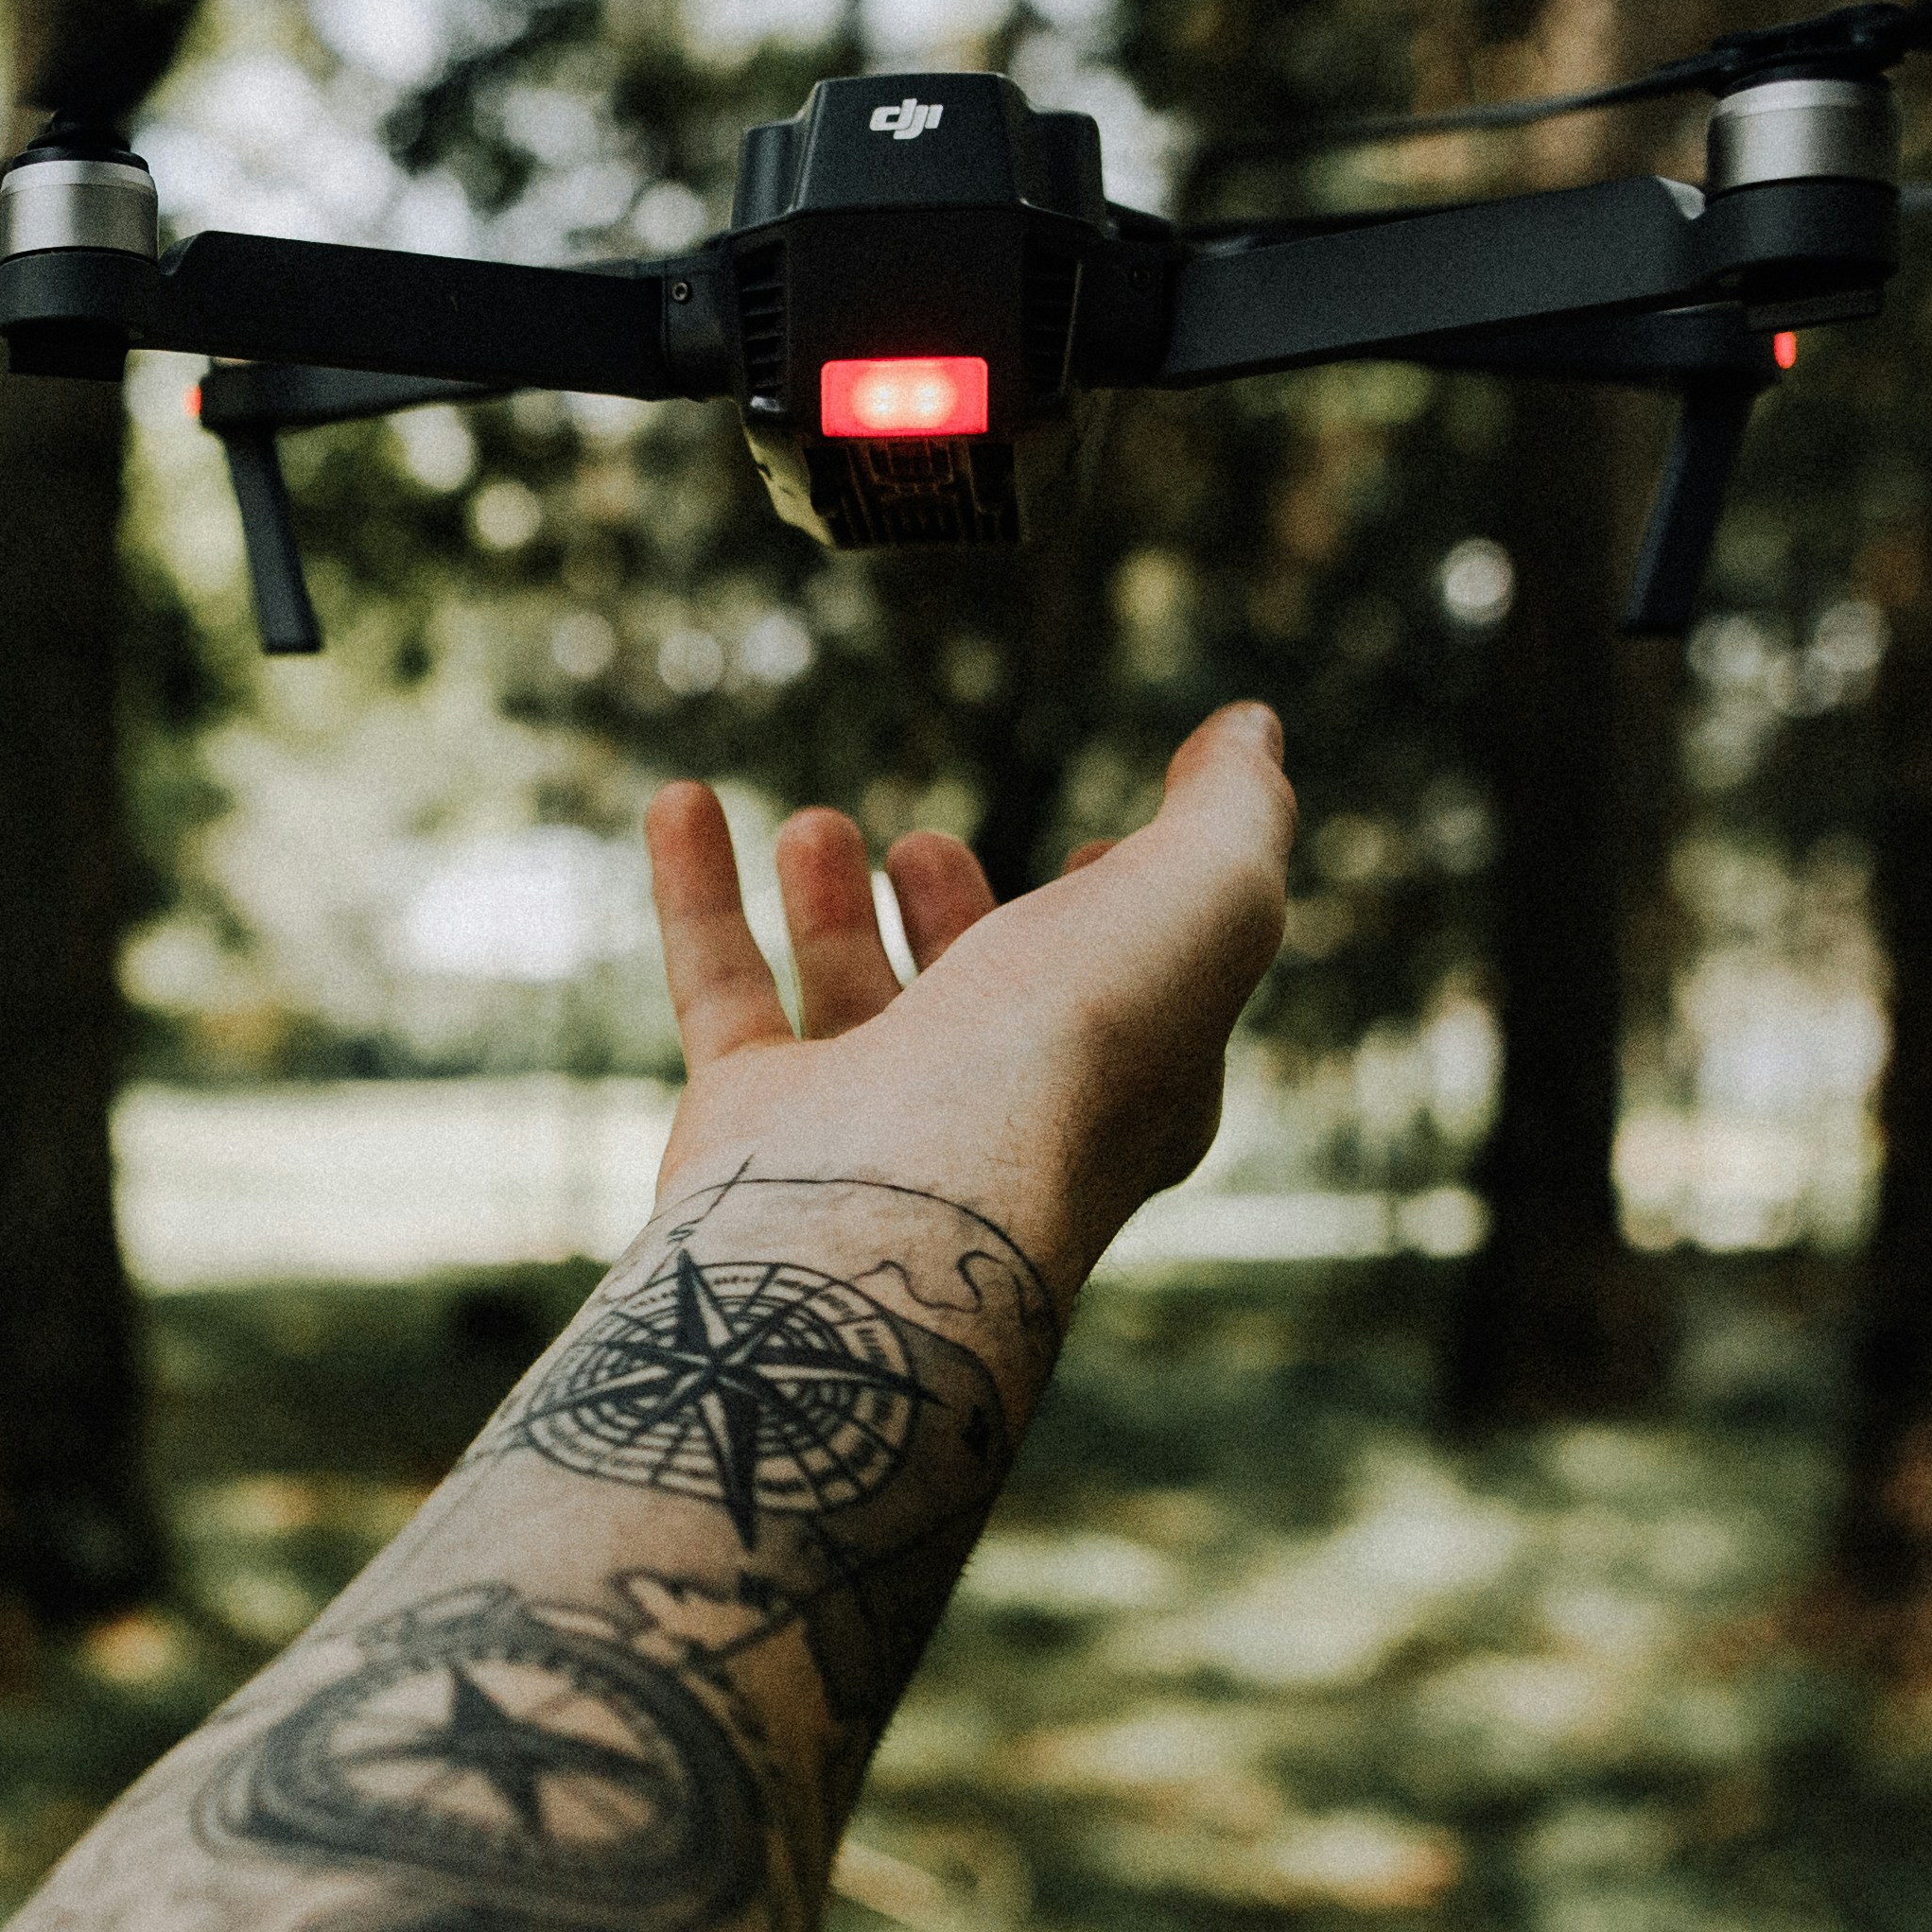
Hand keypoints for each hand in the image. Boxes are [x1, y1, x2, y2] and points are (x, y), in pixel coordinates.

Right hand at [638, 702, 1294, 1283]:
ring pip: (849, 1003)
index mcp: (1130, 1087)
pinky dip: (698, 892)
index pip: (1136, 993)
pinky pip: (717, 987)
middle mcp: (1000, 1117)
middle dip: (958, 909)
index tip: (1097, 849)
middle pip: (979, 1000)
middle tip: (929, 844)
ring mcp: (871, 1129)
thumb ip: (1233, 811)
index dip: (1126, 915)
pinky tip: (680, 796)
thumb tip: (1252, 727)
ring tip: (820, 827)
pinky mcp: (751, 1124)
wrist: (898, 1204)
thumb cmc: (1071, 1058)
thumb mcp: (1203, 901)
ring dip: (832, 907)